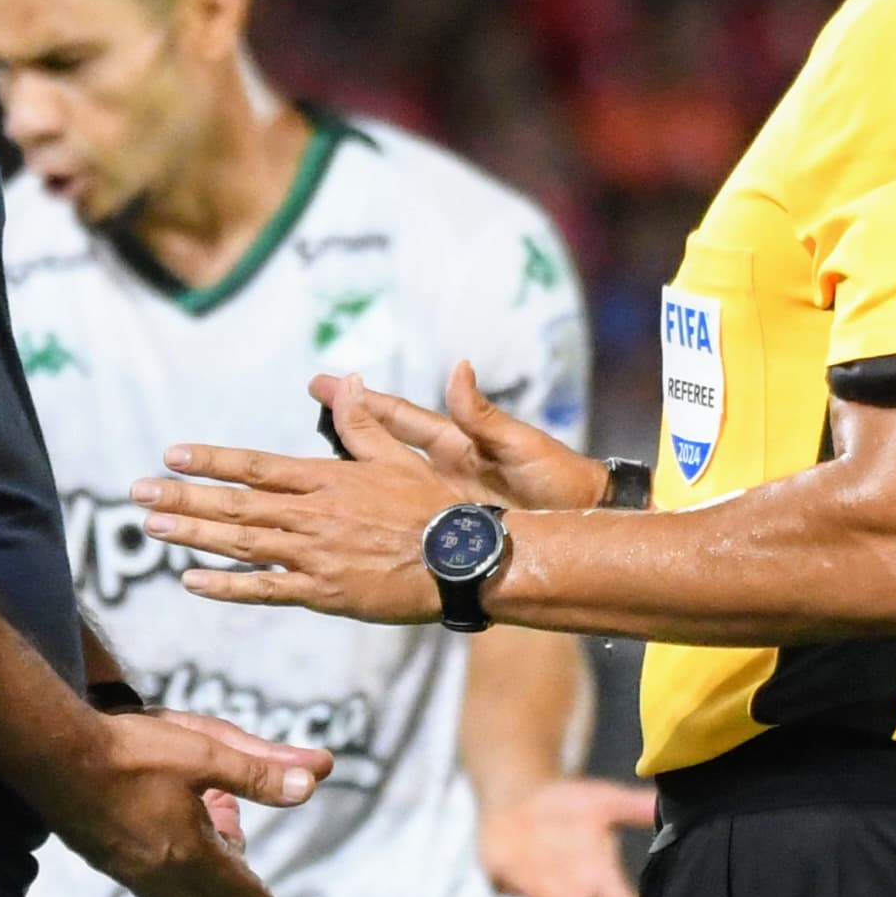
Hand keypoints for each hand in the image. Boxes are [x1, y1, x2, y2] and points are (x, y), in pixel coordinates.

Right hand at [49, 706, 334, 896]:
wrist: (52, 753)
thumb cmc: (131, 751)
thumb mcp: (208, 752)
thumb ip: (261, 772)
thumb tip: (313, 780)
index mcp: (192, 857)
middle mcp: (160, 877)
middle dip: (232, 887)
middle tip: (238, 851)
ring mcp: (128, 873)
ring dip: (200, 879)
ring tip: (205, 836)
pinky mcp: (103, 860)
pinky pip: (149, 884)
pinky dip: (170, 872)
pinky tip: (163, 842)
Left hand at [133, 382, 475, 624]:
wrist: (466, 560)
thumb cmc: (435, 507)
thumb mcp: (399, 456)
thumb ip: (363, 422)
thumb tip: (345, 380)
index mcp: (326, 480)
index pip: (255, 466)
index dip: (211, 460)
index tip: (172, 455)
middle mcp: (312, 515)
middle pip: (236, 504)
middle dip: (183, 497)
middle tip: (137, 493)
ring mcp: (315, 555)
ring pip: (241, 542)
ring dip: (193, 534)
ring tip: (152, 527)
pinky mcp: (324, 592)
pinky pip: (266, 588)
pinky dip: (226, 585)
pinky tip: (192, 580)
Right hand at [322, 364, 612, 515]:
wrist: (586, 523)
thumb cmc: (560, 480)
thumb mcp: (521, 446)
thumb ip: (483, 415)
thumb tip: (459, 368)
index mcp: (456, 444)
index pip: (399, 418)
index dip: (362, 402)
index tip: (326, 383)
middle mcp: (441, 469)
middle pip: (381, 444)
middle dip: (345, 424)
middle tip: (311, 403)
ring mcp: (440, 499)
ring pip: (384, 482)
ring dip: (351, 469)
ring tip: (309, 462)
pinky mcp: (447, 529)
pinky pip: (402, 518)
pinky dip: (375, 510)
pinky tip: (349, 515)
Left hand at [477, 774, 656, 896]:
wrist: (518, 798)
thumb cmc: (569, 806)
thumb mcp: (602, 800)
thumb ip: (632, 806)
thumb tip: (663, 803)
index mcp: (600, 878)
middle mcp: (572, 894)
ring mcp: (537, 892)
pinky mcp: (504, 882)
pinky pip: (507, 889)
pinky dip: (509, 884)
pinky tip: (509, 872)